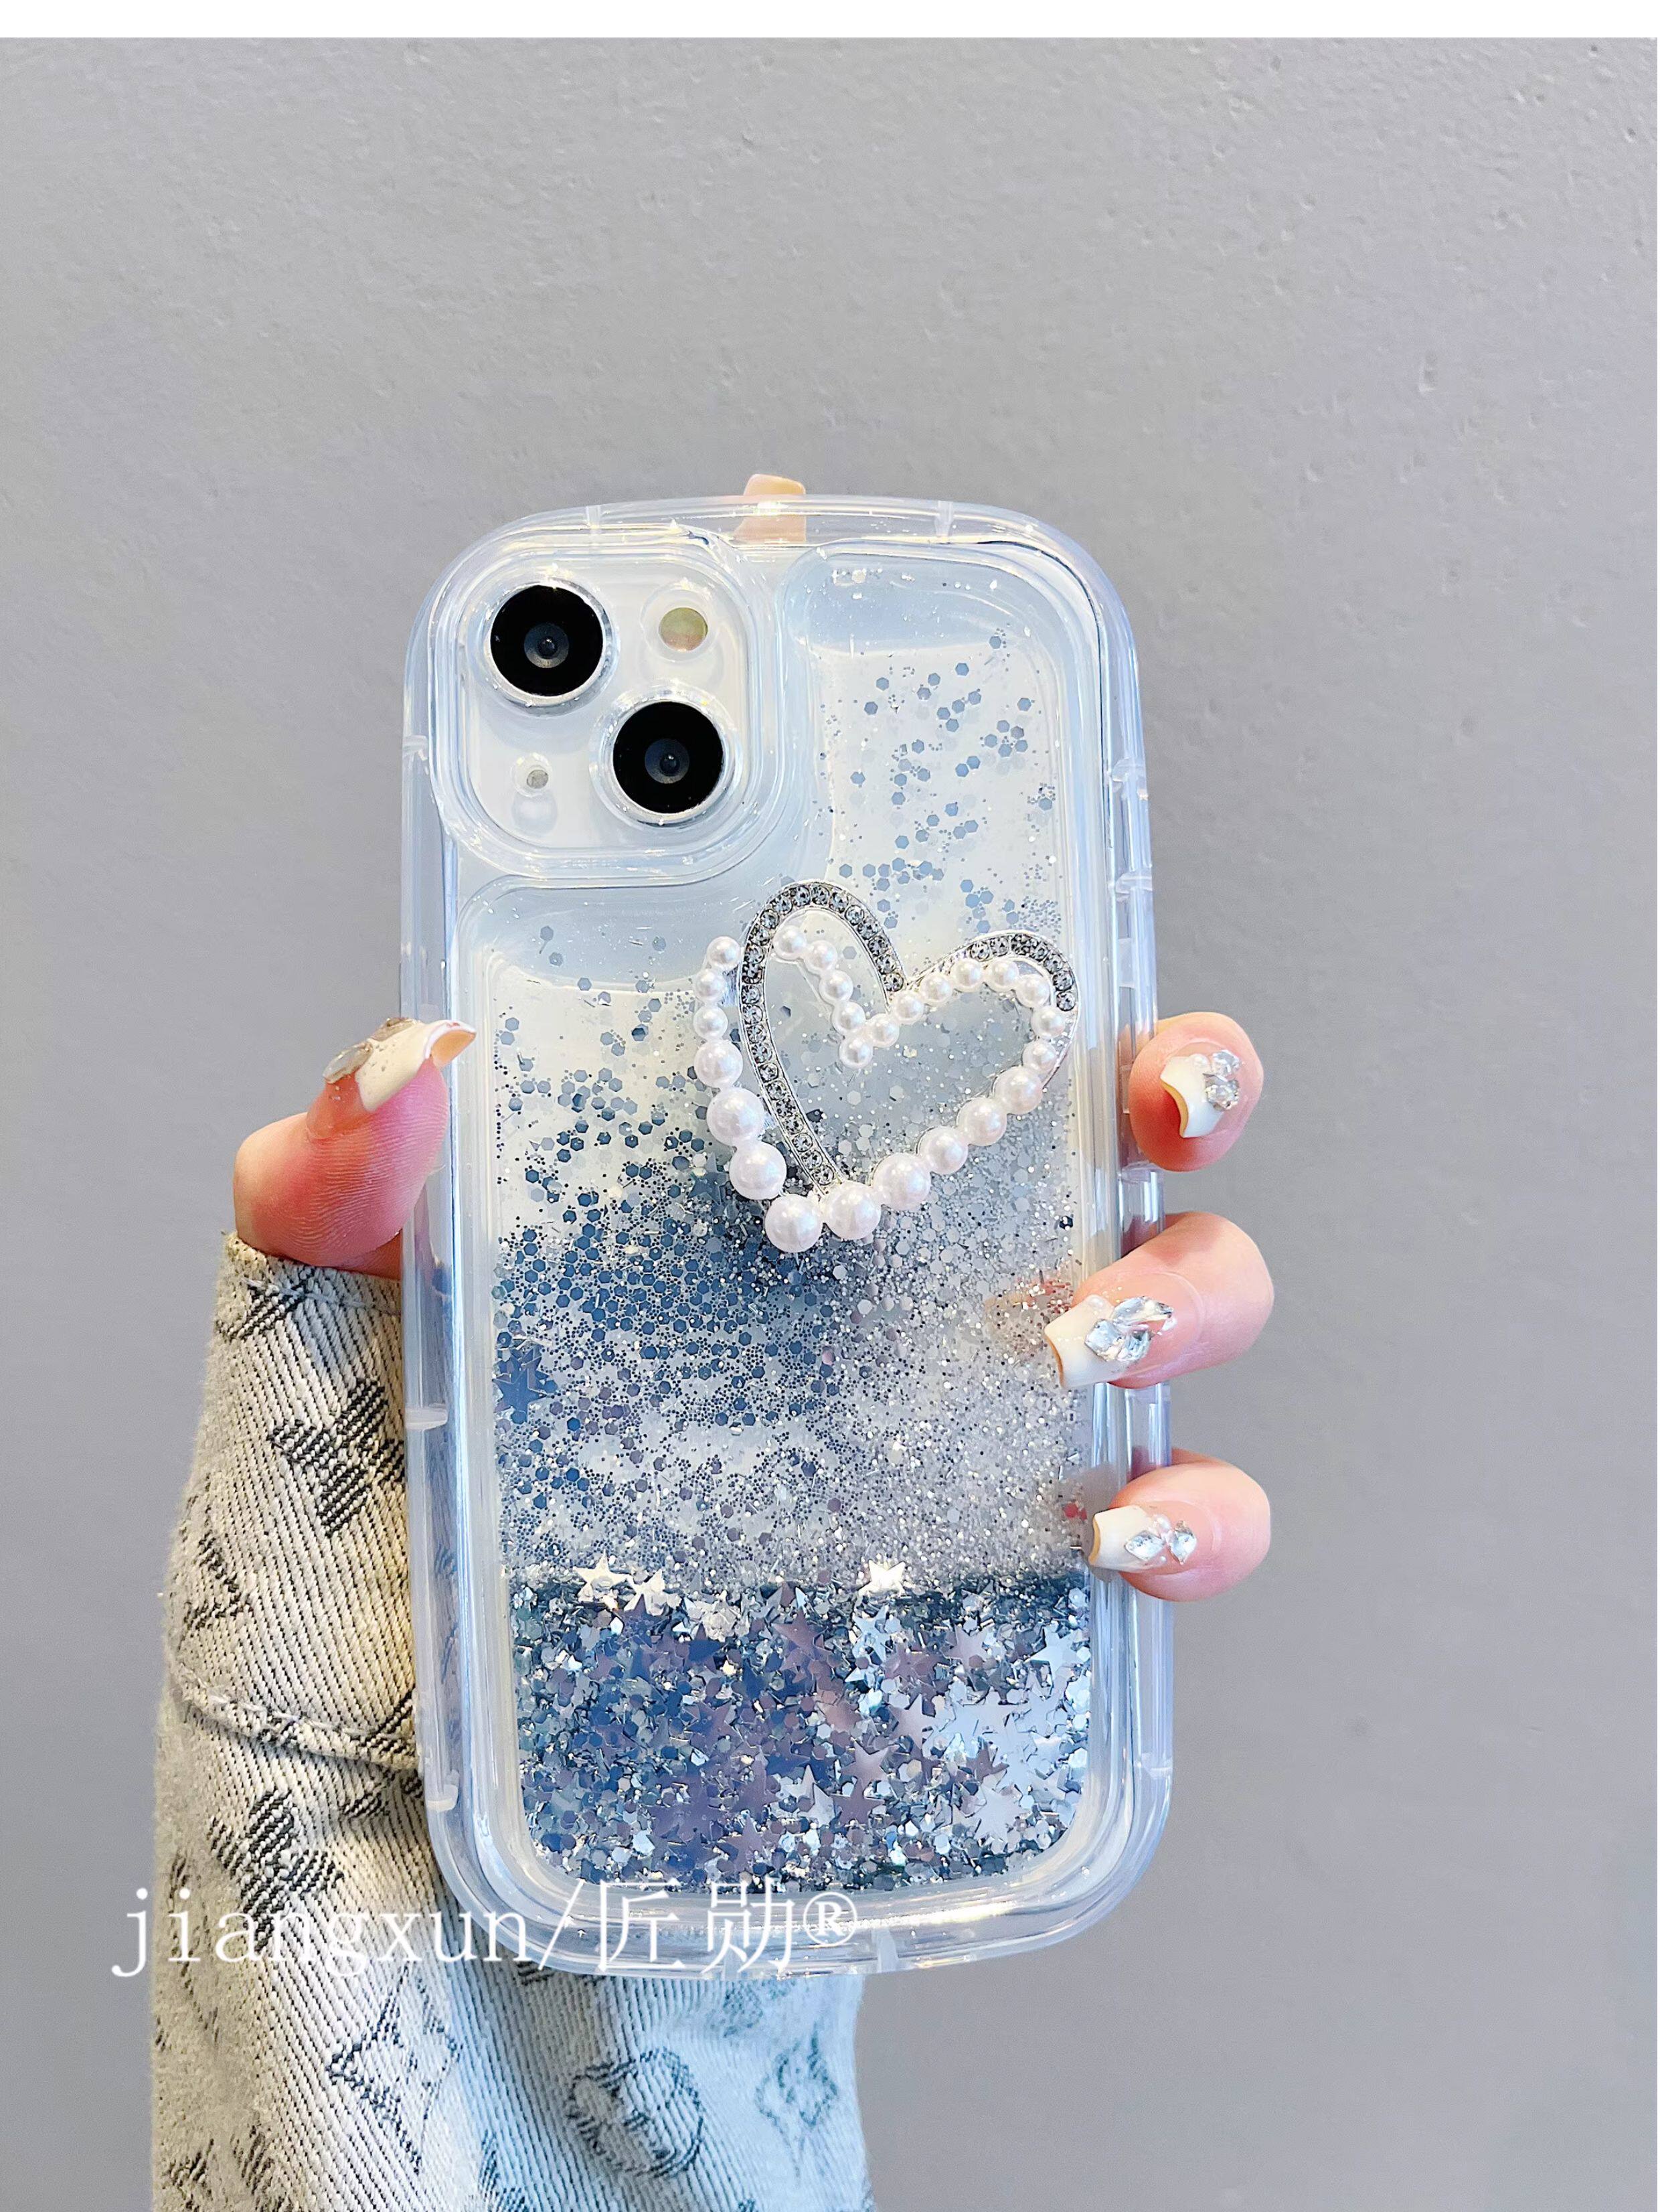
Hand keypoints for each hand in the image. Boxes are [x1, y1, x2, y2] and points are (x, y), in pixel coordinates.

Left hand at [232, 476, 1270, 1604]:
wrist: (395, 1879)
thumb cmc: (349, 1610)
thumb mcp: (310, 1372)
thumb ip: (327, 1206)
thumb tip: (408, 1053)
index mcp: (715, 1185)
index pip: (851, 995)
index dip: (941, 859)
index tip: (1009, 755)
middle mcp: (855, 1289)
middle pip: (1072, 1129)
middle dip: (1173, 1065)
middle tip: (1156, 1074)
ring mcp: (937, 1440)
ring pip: (1163, 1300)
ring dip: (1192, 1283)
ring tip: (1089, 1334)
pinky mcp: (989, 1612)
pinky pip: (1160, 1535)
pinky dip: (1197, 1518)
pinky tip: (1125, 1525)